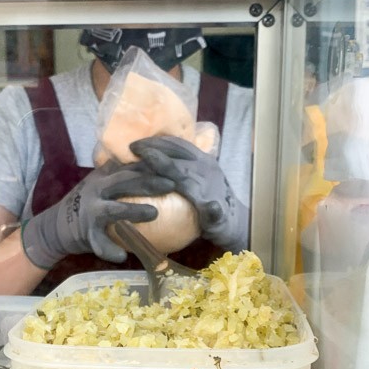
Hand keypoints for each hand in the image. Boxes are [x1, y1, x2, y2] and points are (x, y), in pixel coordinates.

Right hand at [21, 160, 174, 268]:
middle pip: (123, 181)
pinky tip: (122, 257)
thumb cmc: (92, 204)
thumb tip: (163, 171)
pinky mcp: (85, 233)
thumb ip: (126, 177)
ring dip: (132, 211)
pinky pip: (99, 242)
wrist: (57, 227)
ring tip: (153, 214)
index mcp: (104, 176)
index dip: (151, 163)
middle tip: (171, 184)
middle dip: (147, 181)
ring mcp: (90, 212)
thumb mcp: (104, 184)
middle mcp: (97, 190)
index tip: (173, 164)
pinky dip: (109, 250)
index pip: (130, 165)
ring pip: (112, 209)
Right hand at [130, 135, 248, 251]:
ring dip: (159, 141)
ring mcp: (206, 160)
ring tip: (138, 143)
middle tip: (132, 146)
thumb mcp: (218, 225)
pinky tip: (152, 145)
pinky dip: (166, 143)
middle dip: (155, 146)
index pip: (180, 170)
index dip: (162, 162)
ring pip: (180, 145)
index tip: (144, 155)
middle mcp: (207, 167)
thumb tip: (212, 207)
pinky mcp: (205, 158)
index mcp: (206, 183)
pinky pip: (183, 146)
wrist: (235, 218)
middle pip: (177, 152)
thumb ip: (214, 216)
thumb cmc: (220, 226)